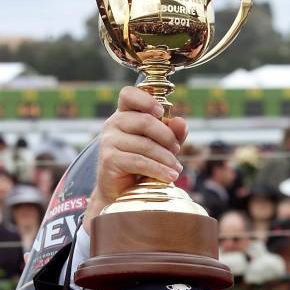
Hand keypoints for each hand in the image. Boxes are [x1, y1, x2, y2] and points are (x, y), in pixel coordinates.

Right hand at [84, 86, 187, 231]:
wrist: (120, 195)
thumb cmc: (141, 168)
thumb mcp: (160, 147)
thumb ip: (172, 133)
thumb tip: (181, 121)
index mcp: (123, 115)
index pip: (128, 94)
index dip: (146, 100)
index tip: (161, 112)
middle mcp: (112, 124)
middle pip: (145, 121)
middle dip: (167, 137)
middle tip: (177, 151)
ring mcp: (108, 141)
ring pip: (145, 144)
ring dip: (166, 158)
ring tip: (176, 169)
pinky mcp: (109, 159)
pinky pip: (140, 161)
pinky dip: (159, 170)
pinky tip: (170, 177)